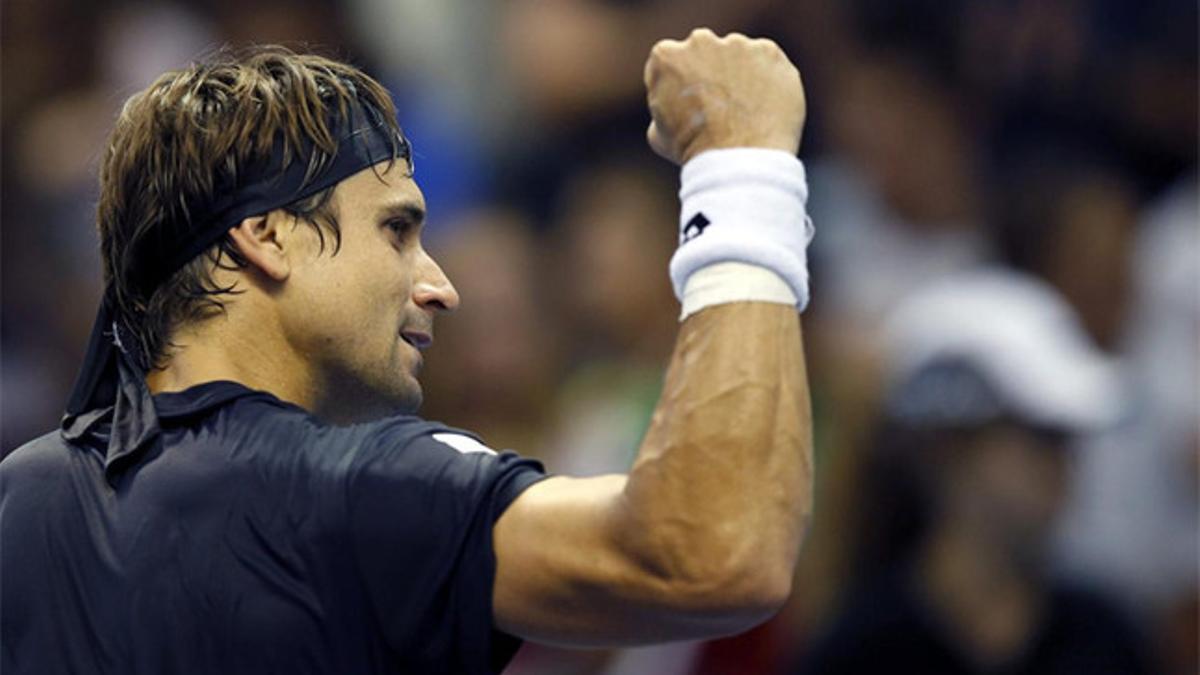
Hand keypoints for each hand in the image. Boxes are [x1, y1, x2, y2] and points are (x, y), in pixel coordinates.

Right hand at [644, 28, 804, 164]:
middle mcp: (701, 41)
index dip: (678, 87)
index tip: (688, 109)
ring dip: (741, 76)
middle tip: (719, 109)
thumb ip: (665, 107)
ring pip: (738, 57)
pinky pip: (768, 64)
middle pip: (704, 53)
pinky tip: (765, 109)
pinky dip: (769, 82)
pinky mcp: (770, 53)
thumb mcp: (659, 135)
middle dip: (710, 74)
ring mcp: (738, 45)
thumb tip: (677, 107)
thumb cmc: (694, 150)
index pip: (670, 64)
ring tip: (745, 114)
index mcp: (666, 56)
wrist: (738, 159)